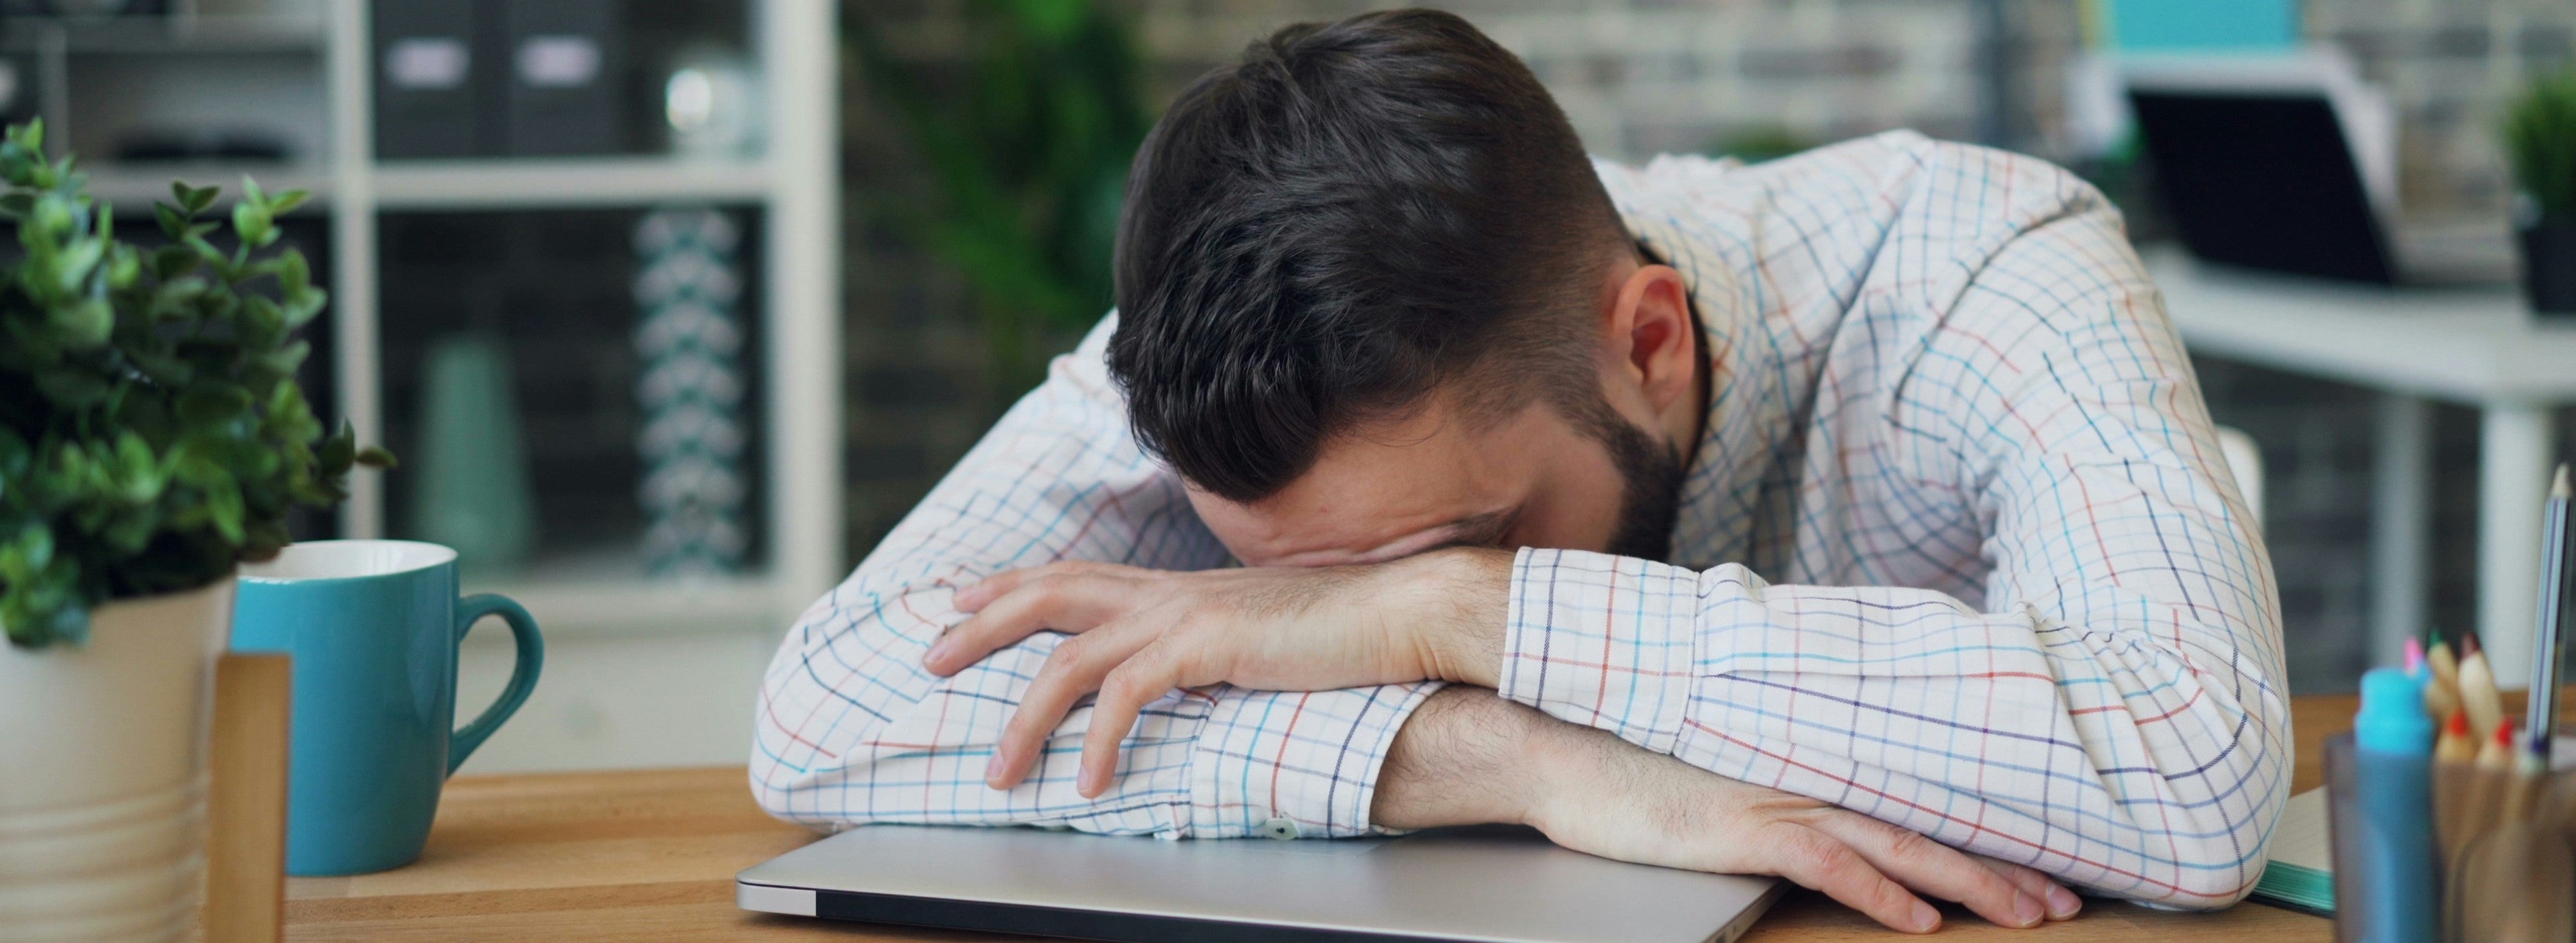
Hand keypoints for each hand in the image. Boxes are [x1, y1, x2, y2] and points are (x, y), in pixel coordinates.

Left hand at [929, 550, 1510, 795]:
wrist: (1401, 613)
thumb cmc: (1344, 631)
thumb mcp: (1259, 635)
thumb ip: (1213, 647)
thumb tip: (1189, 674)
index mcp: (1180, 587)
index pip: (1076, 574)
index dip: (1012, 586)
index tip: (961, 603)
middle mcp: (1170, 591)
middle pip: (1049, 595)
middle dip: (981, 627)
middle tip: (929, 659)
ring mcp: (1183, 613)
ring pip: (1069, 658)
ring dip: (1025, 718)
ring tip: (1001, 771)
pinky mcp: (1205, 646)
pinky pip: (1126, 696)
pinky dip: (1099, 742)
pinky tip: (1091, 782)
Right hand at [1374, 688, 2083, 934]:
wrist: (1559, 741)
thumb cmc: (1626, 758)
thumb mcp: (1714, 768)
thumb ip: (1768, 779)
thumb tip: (1807, 804)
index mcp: (1805, 762)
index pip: (1911, 802)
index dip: (1981, 833)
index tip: (2041, 860)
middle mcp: (1806, 775)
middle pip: (1927, 824)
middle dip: (2006, 866)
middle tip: (2069, 899)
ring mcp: (1778, 798)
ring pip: (1899, 843)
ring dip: (1972, 882)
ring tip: (2032, 912)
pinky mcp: (1742, 827)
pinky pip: (1829, 863)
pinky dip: (1880, 891)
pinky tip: (1922, 920)